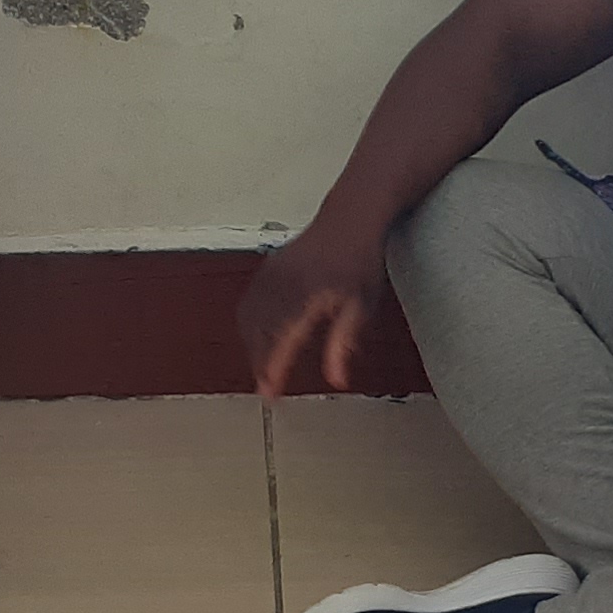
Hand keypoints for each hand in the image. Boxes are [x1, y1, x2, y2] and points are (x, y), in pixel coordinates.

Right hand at [236, 221, 387, 396]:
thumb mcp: (362, 306)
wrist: (349, 218)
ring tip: (264, 368)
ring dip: (252, 347)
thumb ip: (344, 343)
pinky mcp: (267, 269)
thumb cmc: (360, 262)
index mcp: (308, 294)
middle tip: (267, 388)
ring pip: (249, 320)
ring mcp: (271, 274)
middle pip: (259, 333)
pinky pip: (249, 303)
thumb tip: (336, 380)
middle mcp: (283, 284)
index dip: (272, 369)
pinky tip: (258, 340)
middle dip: (259, 363)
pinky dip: (249, 327)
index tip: (270, 394)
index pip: (281, 340)